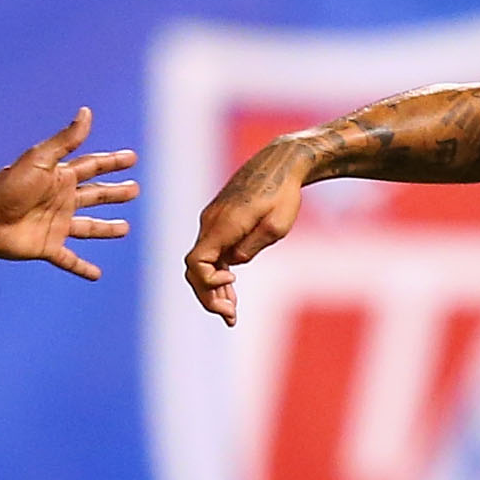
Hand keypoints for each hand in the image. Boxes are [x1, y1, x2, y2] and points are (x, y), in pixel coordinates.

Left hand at [0, 107, 137, 278]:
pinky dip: (82, 267)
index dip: (112, 162)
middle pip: (95, 196)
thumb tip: (86, 113)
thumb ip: (66, 140)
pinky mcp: (48, 247)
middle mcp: (61, 201)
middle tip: (135, 190)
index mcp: (61, 178)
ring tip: (125, 229)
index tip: (132, 158)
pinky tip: (96, 274)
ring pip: (89, 227)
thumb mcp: (41, 159)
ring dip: (106, 228)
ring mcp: (56, 225)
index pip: (92, 168)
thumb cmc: (10, 184)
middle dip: (115, 193)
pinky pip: (70, 259)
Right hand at [181, 138, 314, 324]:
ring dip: (214, 289)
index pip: (196, 263)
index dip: (208, 282)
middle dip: (209, 296)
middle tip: (231, 317)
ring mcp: (213, 221)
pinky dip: (218, 273)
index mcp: (223, 224)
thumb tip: (232, 264)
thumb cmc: (283, 193)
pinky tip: (231, 292)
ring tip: (232, 314)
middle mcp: (211, 222)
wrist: (281, 162)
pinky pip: (212, 252)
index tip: (233, 284)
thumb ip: (250, 249)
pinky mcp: (220, 221)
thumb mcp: (276, 227)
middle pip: (195, 268)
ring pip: (203, 262)